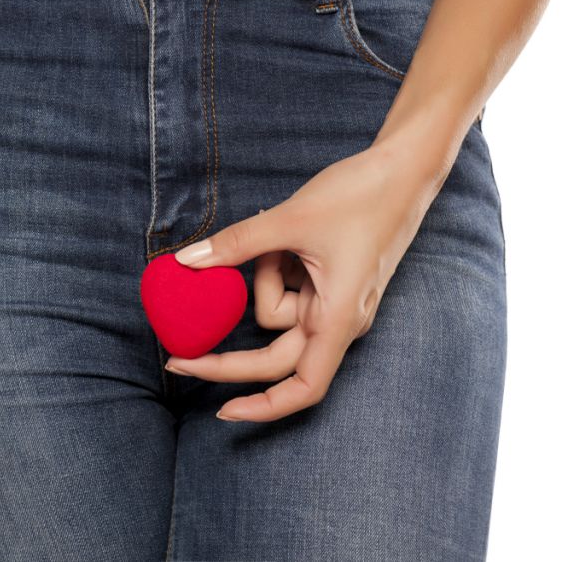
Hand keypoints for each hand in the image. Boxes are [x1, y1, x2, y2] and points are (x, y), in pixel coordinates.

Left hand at [166, 141, 444, 422]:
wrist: (403, 167)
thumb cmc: (362, 195)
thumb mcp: (290, 218)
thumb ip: (237, 245)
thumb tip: (186, 263)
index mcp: (339, 317)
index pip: (304, 386)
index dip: (264, 406)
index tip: (222, 410)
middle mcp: (338, 319)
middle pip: (274, 356)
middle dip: (227, 356)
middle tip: (174, 358)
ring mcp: (334, 303)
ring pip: (275, 311)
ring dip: (265, 277)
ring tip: (284, 237)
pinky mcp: (327, 284)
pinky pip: (287, 288)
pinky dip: (275, 267)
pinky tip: (289, 238)